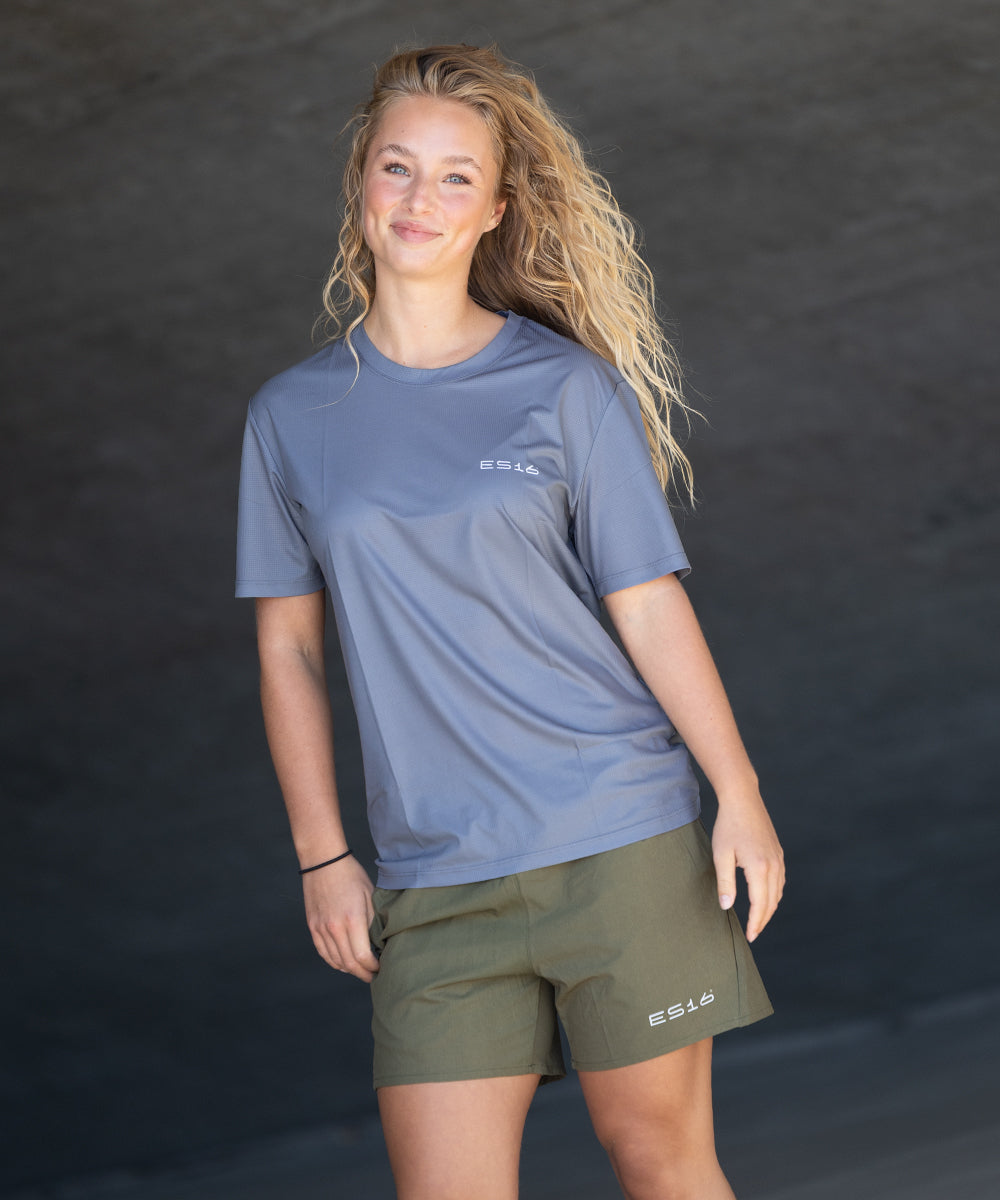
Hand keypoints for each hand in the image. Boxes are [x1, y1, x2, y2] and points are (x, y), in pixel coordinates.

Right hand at [302, 855, 379, 980]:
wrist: (323, 861)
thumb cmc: (350, 875)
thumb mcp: (370, 895)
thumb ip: (373, 921)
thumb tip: (378, 943)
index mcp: (352, 920)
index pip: (363, 956)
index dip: (373, 967)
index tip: (381, 967)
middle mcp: (335, 928)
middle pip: (349, 963)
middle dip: (363, 973)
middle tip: (373, 976)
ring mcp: (321, 929)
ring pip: (335, 961)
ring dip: (349, 969)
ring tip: (361, 970)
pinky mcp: (313, 926)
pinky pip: (323, 952)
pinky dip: (334, 962)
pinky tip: (343, 963)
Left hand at [711, 794, 783, 941]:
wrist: (743, 799)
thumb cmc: (728, 826)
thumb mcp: (721, 855)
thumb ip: (725, 882)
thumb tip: (727, 906)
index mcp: (759, 867)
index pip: (760, 904)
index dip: (756, 923)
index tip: (750, 937)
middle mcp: (774, 865)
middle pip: (772, 902)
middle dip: (763, 920)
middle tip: (753, 934)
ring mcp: (778, 858)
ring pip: (778, 892)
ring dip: (769, 908)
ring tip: (758, 920)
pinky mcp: (778, 853)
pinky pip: (780, 880)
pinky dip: (774, 894)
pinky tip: (765, 897)